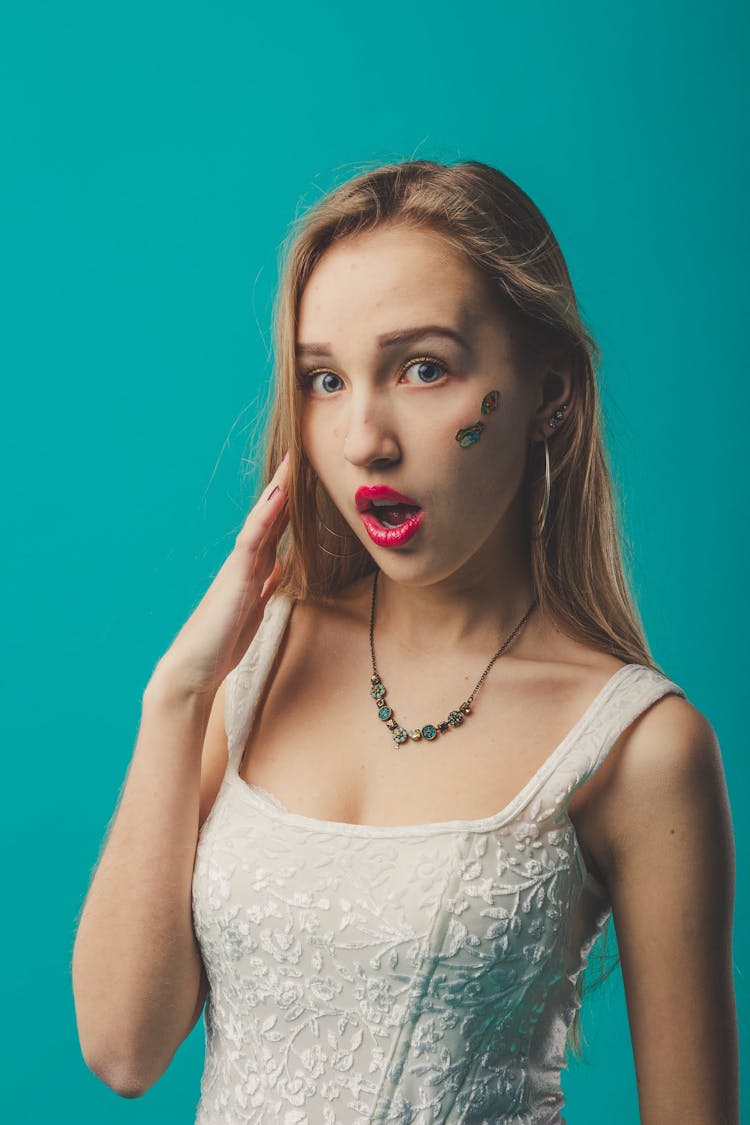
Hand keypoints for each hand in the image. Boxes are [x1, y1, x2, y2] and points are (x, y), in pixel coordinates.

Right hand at [152, 451, 290, 697]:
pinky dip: (265, 515)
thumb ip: (266, 585)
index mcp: (253, 570)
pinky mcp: (236, 576)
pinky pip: (253, 539)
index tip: (304, 477)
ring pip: (263, 520)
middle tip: (301, 455)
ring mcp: (240, 567)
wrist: (195, 668)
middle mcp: (246, 562)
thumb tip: (280, 566)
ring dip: (278, 490)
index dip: (290, 504)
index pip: (275, 529)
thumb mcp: (254, 607)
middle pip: (271, 517)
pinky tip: (279, 496)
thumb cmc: (221, 642)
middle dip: (286, 487)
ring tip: (293, 461)